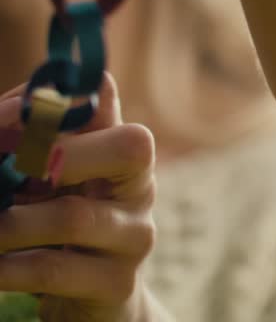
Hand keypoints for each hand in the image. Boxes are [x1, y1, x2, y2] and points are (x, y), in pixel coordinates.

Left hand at [0, 76, 162, 321]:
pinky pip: (54, 268)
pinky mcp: (119, 284)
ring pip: (74, 215)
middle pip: (130, 146)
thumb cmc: (51, 231)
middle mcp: (140, 187)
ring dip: (9, 224)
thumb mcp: (42, 182)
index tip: (17, 113)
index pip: (106, 98)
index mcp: (120, 151)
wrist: (85, 305)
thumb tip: (20, 108)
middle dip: (57, 152)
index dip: (62, 98)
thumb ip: (28, 142)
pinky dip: (8, 267)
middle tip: (7, 172)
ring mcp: (136, 236)